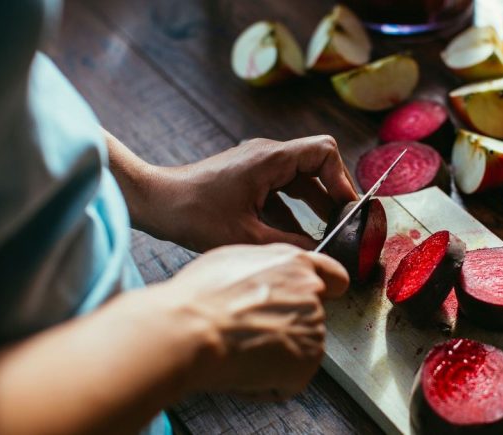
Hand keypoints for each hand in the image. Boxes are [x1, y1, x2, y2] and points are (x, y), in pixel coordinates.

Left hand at [119, 134, 357, 251]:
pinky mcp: (248, 177)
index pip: (324, 151)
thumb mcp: (246, 236)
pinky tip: (299, 236)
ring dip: (316, 203)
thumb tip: (319, 253)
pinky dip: (295, 210)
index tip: (347, 208)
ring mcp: (257, 165)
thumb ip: (289, 243)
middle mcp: (267, 155)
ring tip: (328, 231)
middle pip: (317, 164)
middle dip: (333, 193)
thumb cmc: (194, 213)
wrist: (156, 202)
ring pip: (301, 179)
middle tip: (344, 223)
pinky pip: (282, 189)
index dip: (342, 178)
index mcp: (271, 159)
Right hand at [157, 243, 348, 398]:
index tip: (324, 298)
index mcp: (295, 264)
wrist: (191, 329)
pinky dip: (268, 383)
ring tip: (240, 349)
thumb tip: (265, 281)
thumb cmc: (201, 297)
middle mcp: (311, 293)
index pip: (334, 277)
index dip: (327, 290)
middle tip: (250, 332)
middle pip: (310, 316)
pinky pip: (289, 380)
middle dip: (285, 327)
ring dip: (276, 356)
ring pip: (298, 349)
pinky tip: (243, 369)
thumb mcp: (234, 260)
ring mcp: (313, 327)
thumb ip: (266, 269)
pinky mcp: (308, 361)